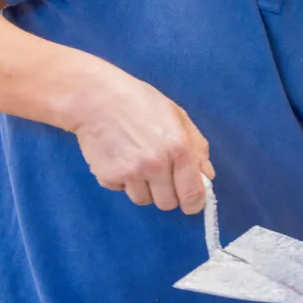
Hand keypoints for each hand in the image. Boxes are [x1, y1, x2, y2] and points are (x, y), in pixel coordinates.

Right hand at [70, 68, 214, 214]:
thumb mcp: (178, 116)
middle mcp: (156, 165)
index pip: (193, 194)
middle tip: (159, 173)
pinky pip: (122, 190)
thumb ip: (197, 147)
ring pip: (144, 200)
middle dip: (167, 193)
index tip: (191, 202)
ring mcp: (130, 173)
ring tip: (136, 161)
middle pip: (168, 204)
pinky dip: (122, 180)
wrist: (95, 98)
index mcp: (178, 148)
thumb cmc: (140, 102)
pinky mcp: (108, 177)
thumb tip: (207, 176)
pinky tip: (120, 158)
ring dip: (143, 188)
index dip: (194, 203)